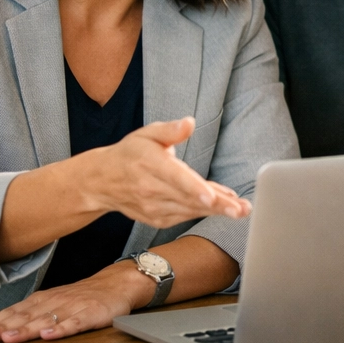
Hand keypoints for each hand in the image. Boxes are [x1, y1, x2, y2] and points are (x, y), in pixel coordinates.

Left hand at [0, 260, 153, 342]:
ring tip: (11, 338)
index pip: (17, 310)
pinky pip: (75, 322)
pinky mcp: (92, 313)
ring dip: (27, 329)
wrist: (118, 283)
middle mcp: (56, 302)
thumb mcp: (54, 299)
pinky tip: (50, 335)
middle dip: (6, 327)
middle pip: (28, 316)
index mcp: (45, 299)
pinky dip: (62, 328)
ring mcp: (74, 307)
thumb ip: (29, 312)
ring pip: (47, 319)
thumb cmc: (83, 295)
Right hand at [78, 117, 250, 227]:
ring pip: (189, 210)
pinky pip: (184, 216)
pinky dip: (202, 212)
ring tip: (239, 209)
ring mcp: (153, 207)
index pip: (176, 178)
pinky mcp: (157, 219)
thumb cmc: (129, 154)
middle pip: (188, 199)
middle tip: (241, 209)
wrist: (102, 181)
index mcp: (150, 164)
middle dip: (217, 205)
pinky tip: (221, 207)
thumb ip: (170, 130)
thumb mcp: (147, 134)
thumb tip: (189, 123)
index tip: (212, 197)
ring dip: (216, 211)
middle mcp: (151, 189)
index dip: (194, 189)